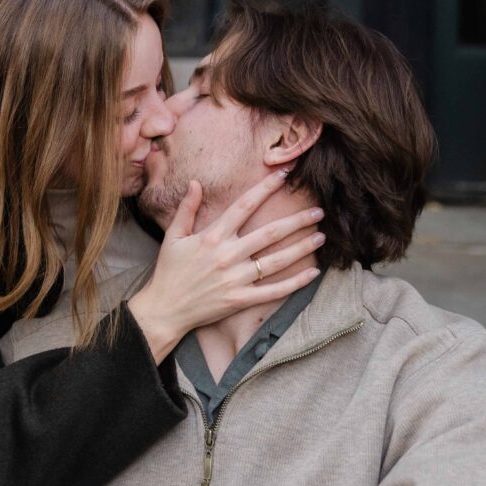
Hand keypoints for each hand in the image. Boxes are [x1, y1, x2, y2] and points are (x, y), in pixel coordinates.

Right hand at [127, 170, 324, 361]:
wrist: (164, 309)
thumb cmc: (168, 272)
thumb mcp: (173, 236)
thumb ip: (186, 209)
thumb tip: (195, 183)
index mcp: (212, 236)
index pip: (244, 206)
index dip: (265, 189)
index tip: (284, 175)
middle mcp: (227, 255)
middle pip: (269, 233)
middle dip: (296, 221)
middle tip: (318, 211)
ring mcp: (235, 279)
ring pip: (276, 261)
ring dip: (300, 248)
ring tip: (321, 237)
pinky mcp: (240, 300)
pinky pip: (273, 291)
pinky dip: (294, 283)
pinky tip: (312, 274)